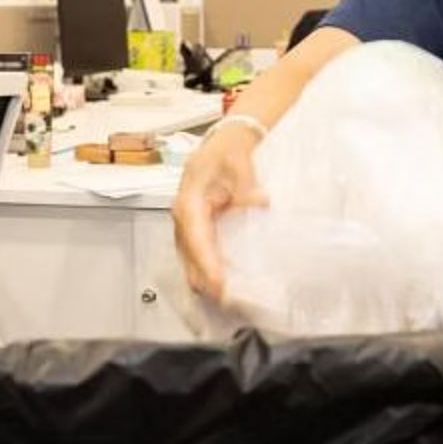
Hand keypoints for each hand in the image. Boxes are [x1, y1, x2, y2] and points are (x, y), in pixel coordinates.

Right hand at [172, 126, 267, 300]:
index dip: (207, 265)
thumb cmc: (228, 151)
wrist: (225, 142)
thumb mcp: (239, 162)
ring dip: (207, 280)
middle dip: (207, 281)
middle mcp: (183, 218)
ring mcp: (187, 226)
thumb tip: (258, 202)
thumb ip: (247, 185)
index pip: (197, 241)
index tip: (219, 284)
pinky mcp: (197, 230)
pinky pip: (199, 255)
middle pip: (190, 258)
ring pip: (191, 261)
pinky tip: (223, 285)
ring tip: (228, 300)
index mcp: (189, 202)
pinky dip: (209, 271)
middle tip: (229, 301)